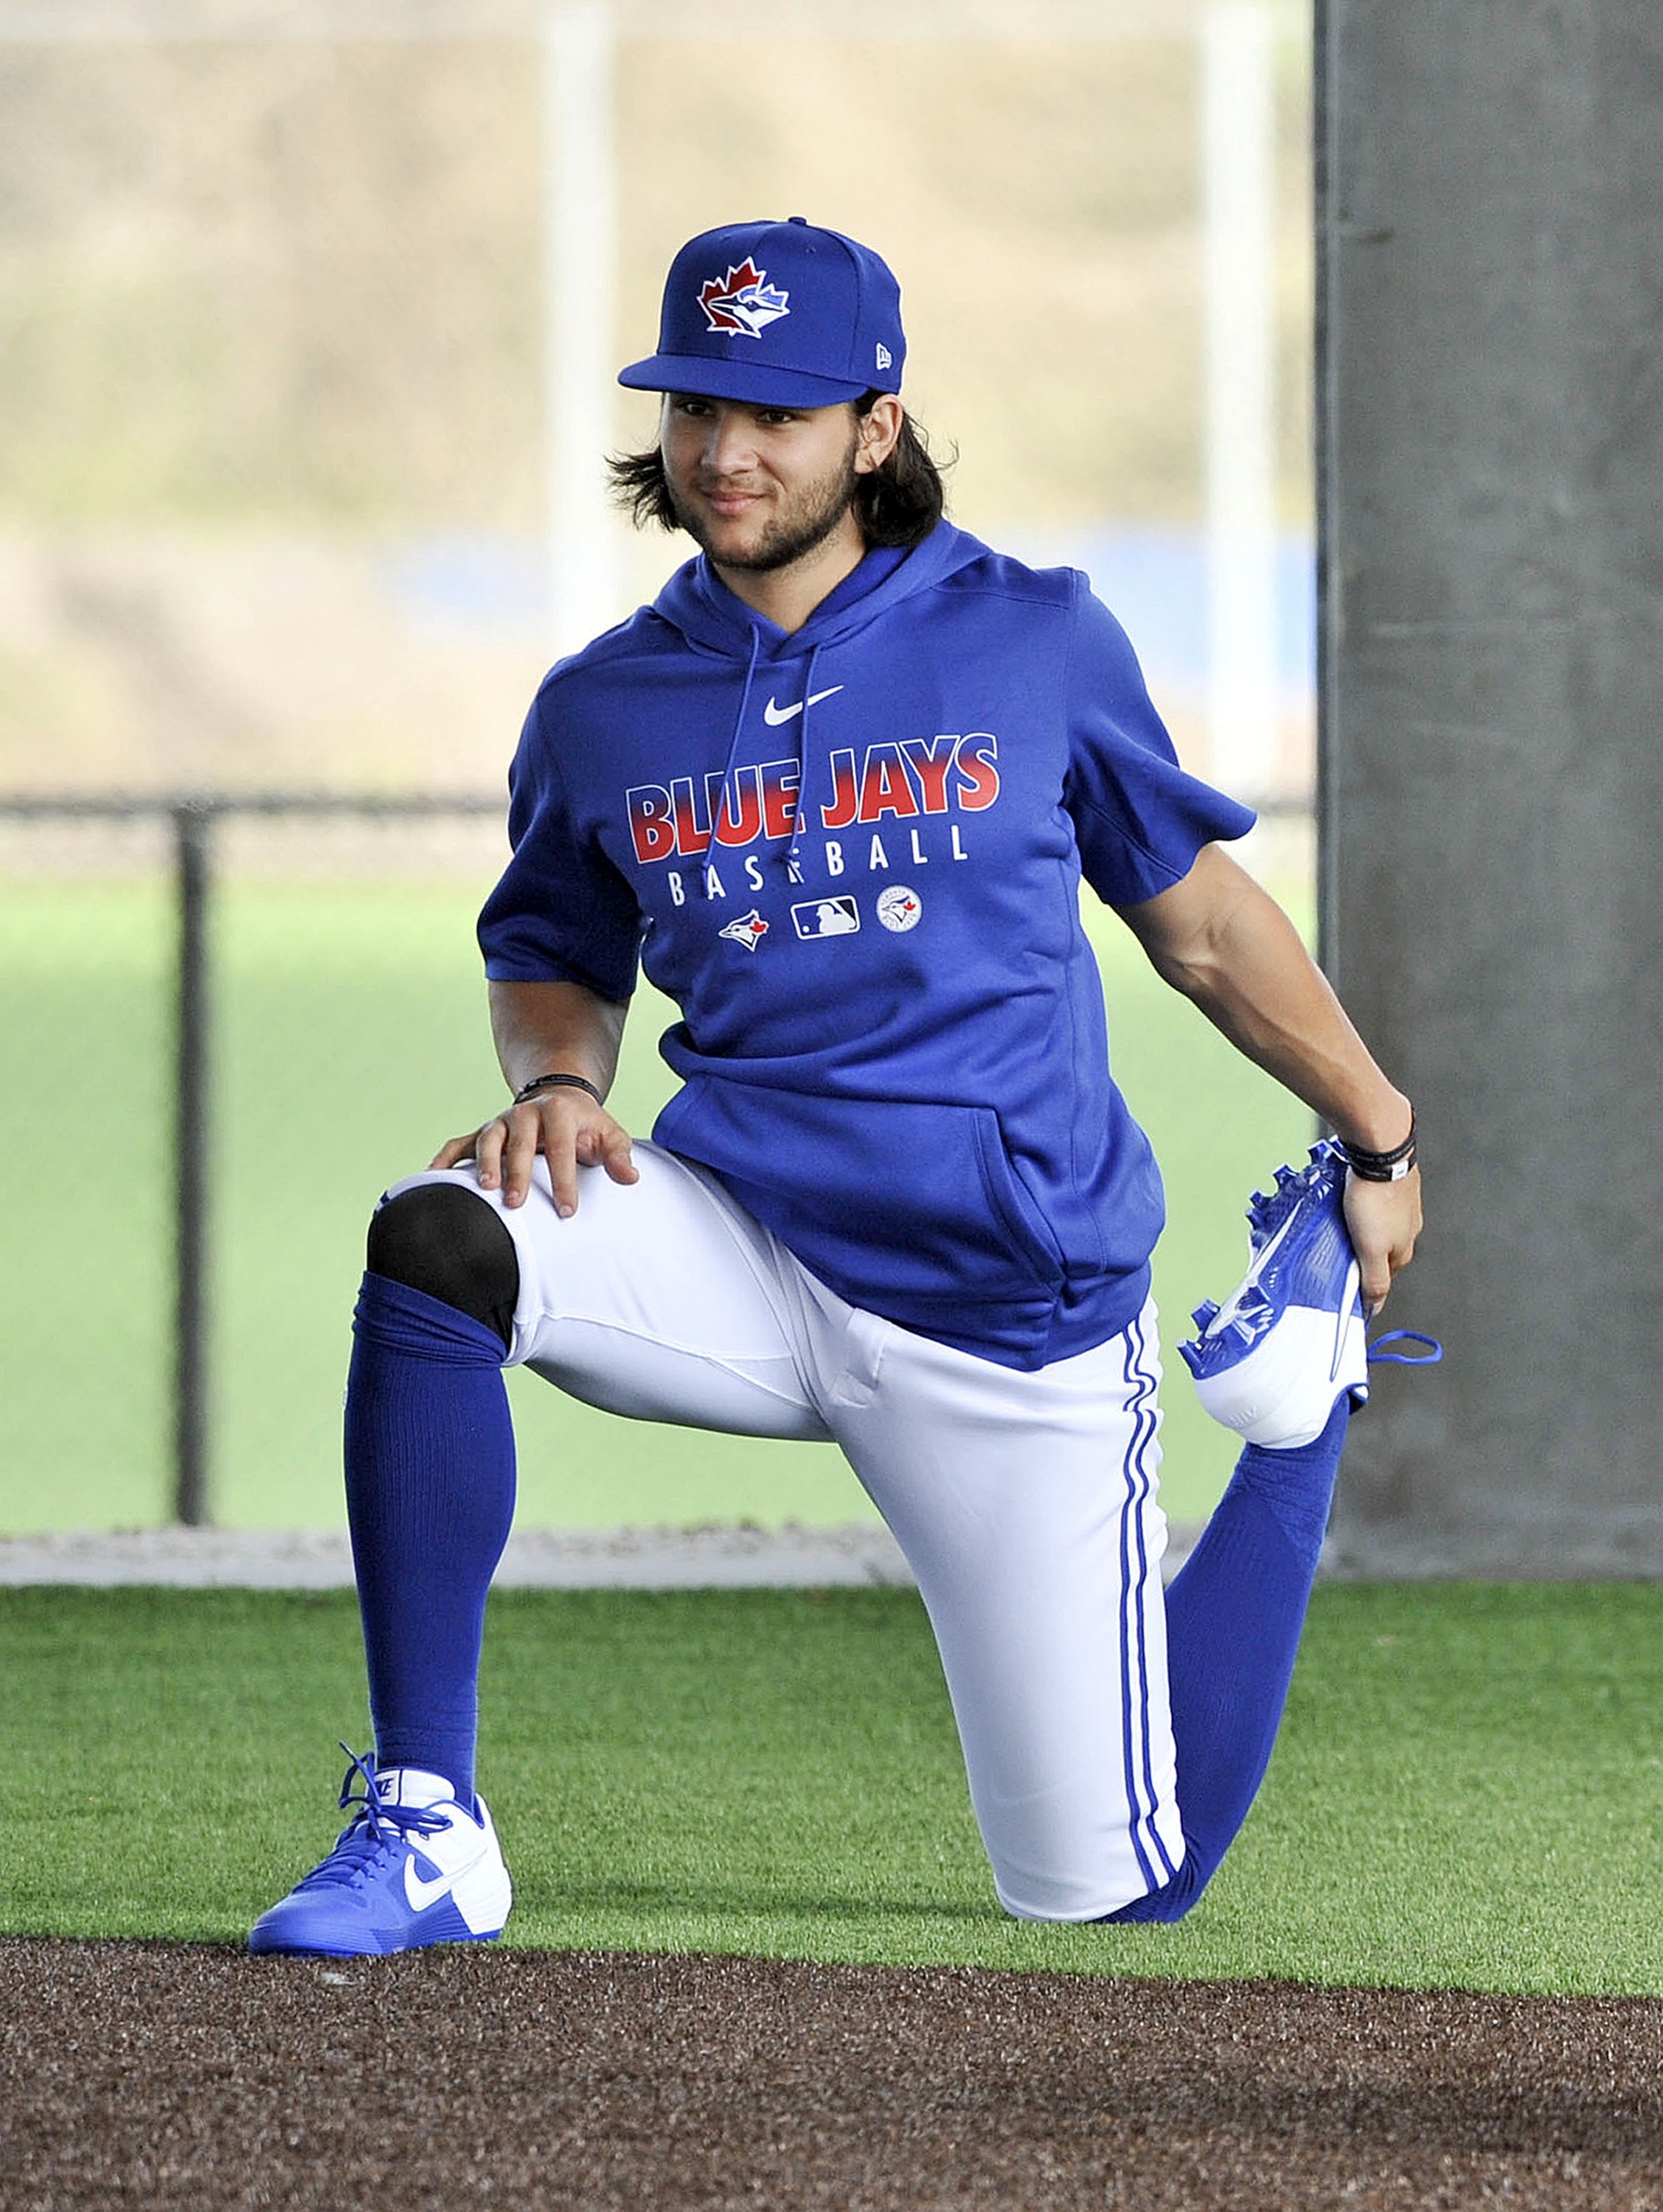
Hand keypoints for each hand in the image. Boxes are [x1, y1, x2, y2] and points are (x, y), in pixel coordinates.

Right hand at [431, 1090, 638, 1217]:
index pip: (561, 1149)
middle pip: (520, 1143)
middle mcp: (525, 1114)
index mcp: (559, 1113)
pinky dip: (445, 1159)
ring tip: (484, 1188)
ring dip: (484, 1163)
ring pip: (488, 1139)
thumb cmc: (586, 1126)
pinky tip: (433, 1177)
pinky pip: (458, 1144)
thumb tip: (630, 1178)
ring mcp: (501, 1122)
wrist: (559, 1098)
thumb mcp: (609, 1135)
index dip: (564, 1180)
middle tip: (516, 1204)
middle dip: (518, 1173)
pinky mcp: (482, 1132)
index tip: (567, 1210)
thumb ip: (619, 1155)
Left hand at [1342, 1165, 1421, 1318]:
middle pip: (1381, 1252)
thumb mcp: (1370, 1248)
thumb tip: (1375, 1307)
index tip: (1345, 1282)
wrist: (1381, 1153)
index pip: (1383, 1278)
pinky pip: (1376, 1205)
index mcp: (1404, 1249)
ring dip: (1362, 1229)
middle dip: (1360, 1254)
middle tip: (1338, 1248)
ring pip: (1379, 1227)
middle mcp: (1408, 1229)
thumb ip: (1374, 1279)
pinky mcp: (1393, 1187)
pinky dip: (1364, 1208)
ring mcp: (1403, 1206)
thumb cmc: (1375, 1197)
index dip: (1364, 1282)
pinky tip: (1351, 1202)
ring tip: (1342, 1223)